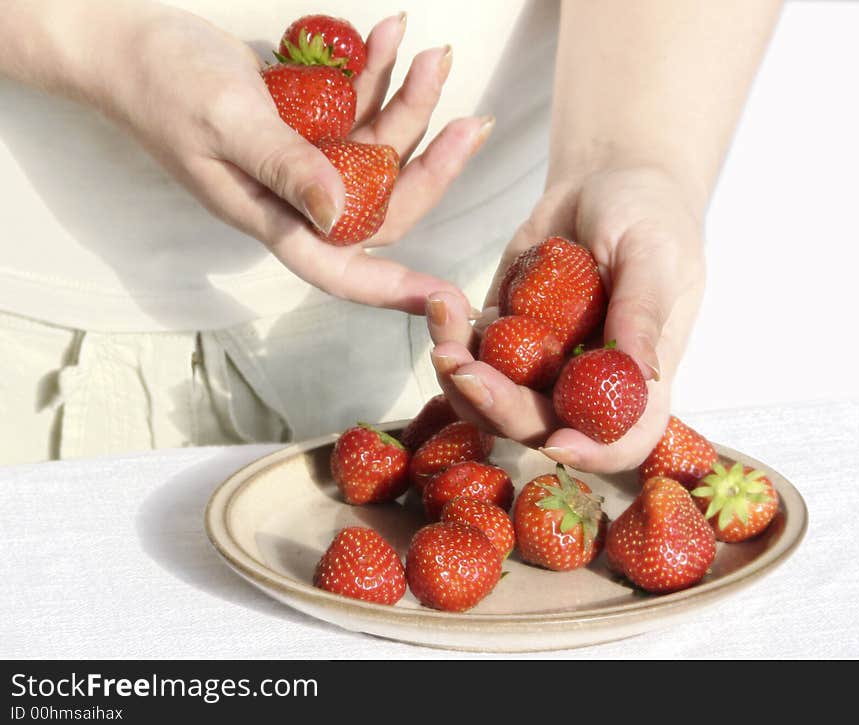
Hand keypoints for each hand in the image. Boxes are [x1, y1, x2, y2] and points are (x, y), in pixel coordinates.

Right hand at [85, 3, 489, 312]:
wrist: (130, 39)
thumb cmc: (163, 84)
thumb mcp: (226, 123)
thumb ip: (284, 166)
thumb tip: (339, 217)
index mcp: (273, 216)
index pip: (341, 268)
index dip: (393, 289)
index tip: (445, 297)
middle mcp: (296, 198)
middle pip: (382, 202)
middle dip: (431, 164)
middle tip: (471, 121)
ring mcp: (305, 160)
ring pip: (378, 149)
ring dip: (410, 103)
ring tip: (431, 53)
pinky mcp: (307, 124)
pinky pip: (358, 108)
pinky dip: (378, 75)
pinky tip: (389, 35)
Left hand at [426, 165, 705, 471]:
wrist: (603, 182)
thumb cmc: (648, 215)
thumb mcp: (655, 254)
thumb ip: (644, 312)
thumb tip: (642, 375)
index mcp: (635, 380)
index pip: (621, 442)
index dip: (592, 453)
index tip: (557, 444)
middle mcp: (581, 384)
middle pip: (537, 425)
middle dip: (497, 405)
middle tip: (464, 368)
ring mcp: (537, 364)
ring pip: (490, 397)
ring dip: (458, 372)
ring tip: (443, 319)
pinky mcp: (501, 335)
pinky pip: (467, 354)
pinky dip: (448, 335)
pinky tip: (442, 302)